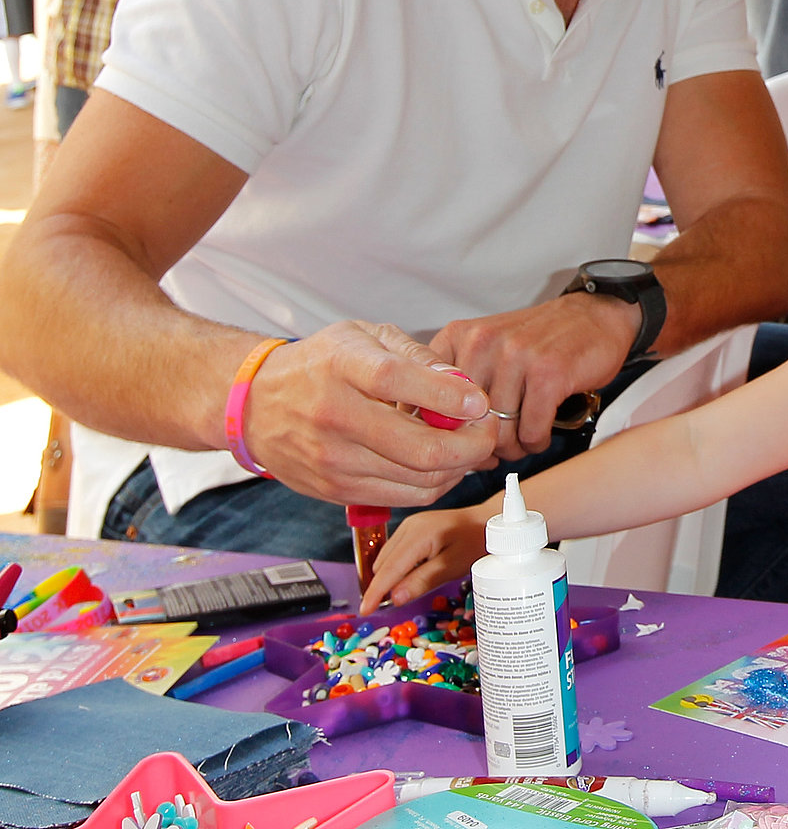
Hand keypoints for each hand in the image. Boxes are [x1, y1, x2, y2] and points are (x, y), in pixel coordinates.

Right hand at [240, 321, 497, 506]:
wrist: (254, 404)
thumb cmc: (318, 365)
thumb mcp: (364, 337)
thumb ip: (417, 356)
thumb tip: (463, 383)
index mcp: (342, 366)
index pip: (399, 381)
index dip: (449, 394)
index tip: (478, 401)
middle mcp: (335, 416)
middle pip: (420, 447)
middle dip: (473, 444)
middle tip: (487, 430)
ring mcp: (334, 460)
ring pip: (420, 478)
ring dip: (459, 465)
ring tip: (468, 445)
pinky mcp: (335, 491)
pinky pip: (405, 497)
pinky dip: (435, 483)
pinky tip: (442, 464)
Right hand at [359, 504, 493, 610]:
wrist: (488, 521)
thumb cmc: (475, 543)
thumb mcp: (452, 566)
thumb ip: (422, 581)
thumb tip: (394, 598)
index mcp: (418, 535)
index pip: (388, 569)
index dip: (375, 592)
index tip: (364, 611)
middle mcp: (409, 527)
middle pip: (383, 564)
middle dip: (383, 586)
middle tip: (396, 603)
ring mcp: (409, 525)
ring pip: (385, 558)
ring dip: (390, 576)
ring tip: (413, 585)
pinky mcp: (412, 528)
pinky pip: (394, 552)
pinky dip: (397, 567)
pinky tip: (415, 572)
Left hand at [432, 292, 639, 457]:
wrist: (596, 316)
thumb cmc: (540, 341)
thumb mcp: (487, 350)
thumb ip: (456, 385)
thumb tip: (437, 440)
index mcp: (459, 337)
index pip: (428, 399)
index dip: (443, 432)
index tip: (460, 441)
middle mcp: (482, 342)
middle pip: (465, 422)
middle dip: (482, 445)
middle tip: (497, 448)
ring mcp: (516, 356)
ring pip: (499, 432)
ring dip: (513, 448)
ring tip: (522, 442)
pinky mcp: (549, 373)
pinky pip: (531, 431)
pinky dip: (537, 442)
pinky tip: (541, 434)